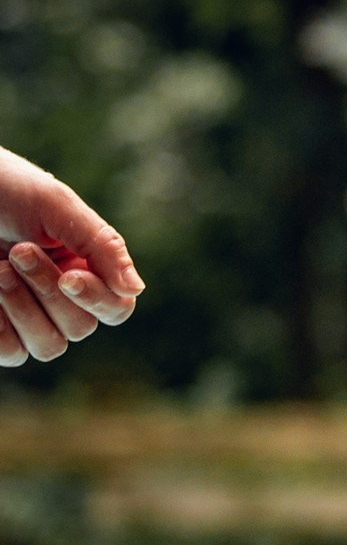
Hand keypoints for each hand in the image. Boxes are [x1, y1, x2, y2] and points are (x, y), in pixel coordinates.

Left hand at [0, 147, 141, 365]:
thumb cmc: (6, 191)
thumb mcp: (58, 207)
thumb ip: (103, 246)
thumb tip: (136, 289)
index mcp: (87, 269)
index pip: (116, 308)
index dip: (96, 300)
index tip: (67, 277)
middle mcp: (63, 299)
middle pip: (81, 327)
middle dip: (47, 292)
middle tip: (18, 252)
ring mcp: (29, 318)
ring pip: (49, 346)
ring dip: (23, 309)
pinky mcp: (0, 330)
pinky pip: (13, 353)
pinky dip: (1, 327)